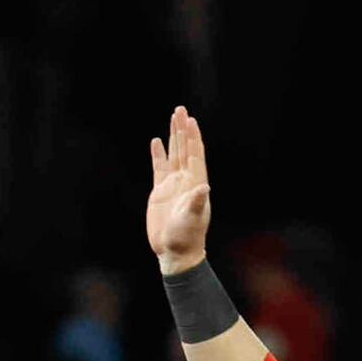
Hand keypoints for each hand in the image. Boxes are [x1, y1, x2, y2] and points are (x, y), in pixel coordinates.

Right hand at [146, 106, 211, 271]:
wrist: (174, 250)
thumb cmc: (186, 236)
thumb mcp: (192, 218)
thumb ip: (196, 201)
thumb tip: (204, 186)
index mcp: (195, 182)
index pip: (195, 154)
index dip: (193, 137)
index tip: (190, 120)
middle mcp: (186, 180)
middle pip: (184, 148)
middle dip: (183, 129)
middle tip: (180, 110)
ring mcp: (173, 184)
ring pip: (173, 154)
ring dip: (173, 136)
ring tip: (172, 118)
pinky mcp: (160, 191)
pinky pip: (159, 167)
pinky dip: (158, 154)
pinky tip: (157, 142)